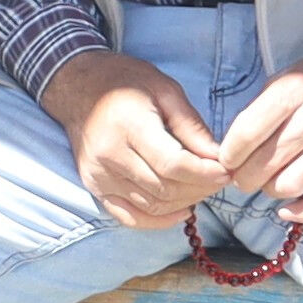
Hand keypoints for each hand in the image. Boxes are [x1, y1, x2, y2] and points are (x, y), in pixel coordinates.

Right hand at [37, 51, 225, 228]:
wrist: (76, 86)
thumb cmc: (124, 81)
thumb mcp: (164, 89)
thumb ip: (191, 126)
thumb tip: (218, 157)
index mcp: (129, 126)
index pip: (173, 164)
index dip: (205, 174)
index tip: (226, 171)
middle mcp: (110, 155)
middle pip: (165, 188)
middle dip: (200, 188)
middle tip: (219, 178)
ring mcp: (99, 175)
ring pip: (152, 205)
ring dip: (184, 202)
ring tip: (202, 187)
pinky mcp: (94, 186)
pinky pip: (129, 216)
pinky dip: (158, 221)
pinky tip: (180, 210)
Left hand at [216, 45, 302, 227]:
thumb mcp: (283, 81)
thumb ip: (258, 114)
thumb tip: (232, 153)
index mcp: (295, 90)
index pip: (249, 132)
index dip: (230, 154)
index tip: (226, 161)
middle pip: (268, 162)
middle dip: (245, 177)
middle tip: (242, 177)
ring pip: (292, 184)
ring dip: (270, 191)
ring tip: (267, 184)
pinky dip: (302, 212)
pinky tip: (287, 209)